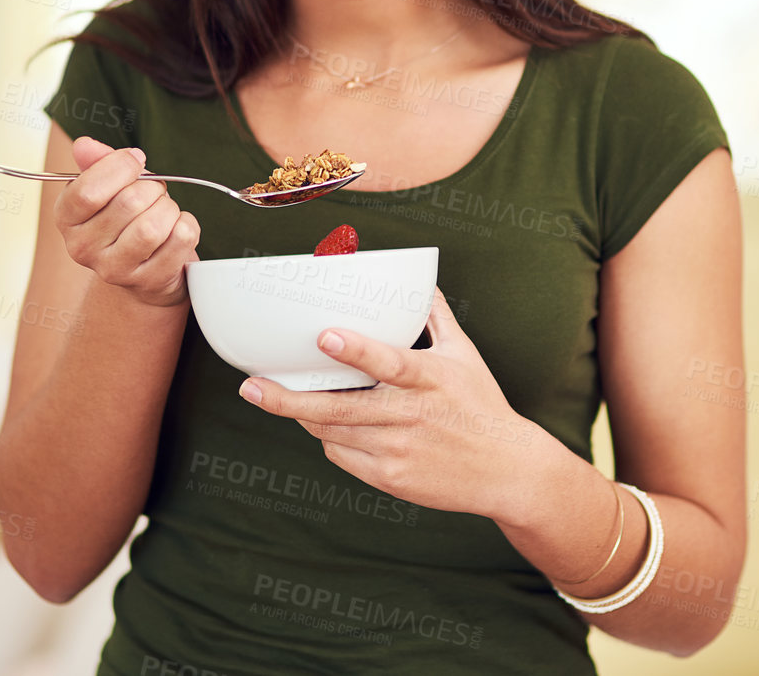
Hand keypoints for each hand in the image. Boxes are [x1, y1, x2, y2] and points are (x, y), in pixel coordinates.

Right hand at [54, 137, 198, 308]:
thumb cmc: (126, 218)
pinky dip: (186, 224)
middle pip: (129, 202)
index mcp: (67, 218)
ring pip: (154, 225)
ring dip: (169, 208)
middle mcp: (83, 248)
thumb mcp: (108, 187)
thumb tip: (84, 145)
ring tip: (164, 212)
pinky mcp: (149, 280)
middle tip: (154, 192)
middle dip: (152, 187)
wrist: (144, 269)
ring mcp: (115, 269)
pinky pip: (181, 238)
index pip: (87, 191)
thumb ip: (97, 162)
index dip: (119, 167)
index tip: (135, 160)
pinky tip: (176, 229)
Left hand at [237, 287, 545, 520]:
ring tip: (272, 396)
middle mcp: (411, 415)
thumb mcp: (465, 355)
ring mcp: (398, 450)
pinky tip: (326, 426)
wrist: (508, 471)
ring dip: (302, 415)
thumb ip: (436, 317)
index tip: (324, 335)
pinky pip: (343, 456)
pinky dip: (330, 439)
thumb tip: (420, 280)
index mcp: (430, 379)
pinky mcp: (391, 478)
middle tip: (251, 386)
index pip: (389, 362)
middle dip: (289, 399)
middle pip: (340, 409)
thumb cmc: (482, 405)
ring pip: (332, 432)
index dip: (356, 350)